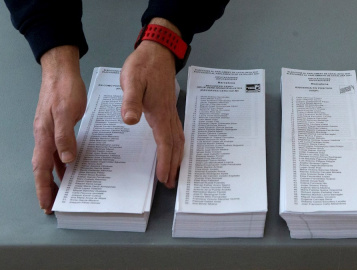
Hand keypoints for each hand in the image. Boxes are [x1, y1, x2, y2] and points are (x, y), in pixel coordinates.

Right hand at [33, 45, 86, 213]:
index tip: (47, 203)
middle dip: (48, 187)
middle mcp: (44, 136)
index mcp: (44, 135)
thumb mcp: (66, 112)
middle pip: (44, 168)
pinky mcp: (58, 126)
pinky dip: (65, 161)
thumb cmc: (63, 90)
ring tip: (65, 191)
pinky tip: (73, 166)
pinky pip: (59, 149)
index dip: (44, 187)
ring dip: (57, 176)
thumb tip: (67, 160)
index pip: (42, 168)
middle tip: (54, 204)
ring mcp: (50, 131)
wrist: (61, 71)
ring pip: (52, 160)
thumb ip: (65, 136)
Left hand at [120, 20, 184, 188]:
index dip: (164, 161)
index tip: (163, 178)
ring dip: (177, 157)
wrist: (158, 52)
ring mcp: (171, 112)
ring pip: (178, 140)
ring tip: (173, 172)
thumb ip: (131, 101)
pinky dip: (176, 146)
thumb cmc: (143, 66)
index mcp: (160, 113)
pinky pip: (176, 132)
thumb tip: (130, 121)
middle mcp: (169, 115)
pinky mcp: (169, 108)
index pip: (164, 142)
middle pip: (175, 145)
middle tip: (170, 183)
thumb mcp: (132, 81)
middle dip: (173, 165)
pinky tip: (172, 149)